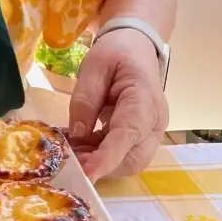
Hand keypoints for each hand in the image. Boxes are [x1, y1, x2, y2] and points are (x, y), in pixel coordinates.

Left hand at [67, 29, 167, 181]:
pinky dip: (100, 156)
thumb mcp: (94, 67)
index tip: (88, 174)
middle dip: (100, 166)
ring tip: (71, 150)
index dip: (107, 158)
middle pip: (132, 159)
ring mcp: (149, 132)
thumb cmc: (117, 53)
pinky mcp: (140, 136)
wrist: (136, 47)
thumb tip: (77, 134)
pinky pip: (122, 155)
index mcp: (144, 100)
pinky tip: (78, 146)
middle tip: (67, 157)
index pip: (128, 135)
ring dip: (98, 162)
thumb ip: (85, 99)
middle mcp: (153, 122)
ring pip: (128, 162)